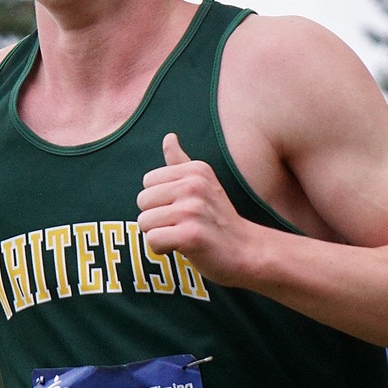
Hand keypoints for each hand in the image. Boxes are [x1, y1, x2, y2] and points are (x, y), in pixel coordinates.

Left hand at [137, 132, 249, 285]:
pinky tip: (183, 247)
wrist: (245, 251)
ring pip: (144, 222)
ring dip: (159, 234)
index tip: (183, 208)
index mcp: (195, 170)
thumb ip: (181, 162)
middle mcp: (194, 185)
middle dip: (156, 217)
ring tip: (183, 235)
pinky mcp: (190, 235)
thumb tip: (169, 136)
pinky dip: (162, 248)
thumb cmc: (218, 218)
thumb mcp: (204, 183)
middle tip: (183, 224)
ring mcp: (193, 210)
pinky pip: (153, 240)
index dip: (159, 200)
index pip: (148, 181)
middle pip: (142, 201)